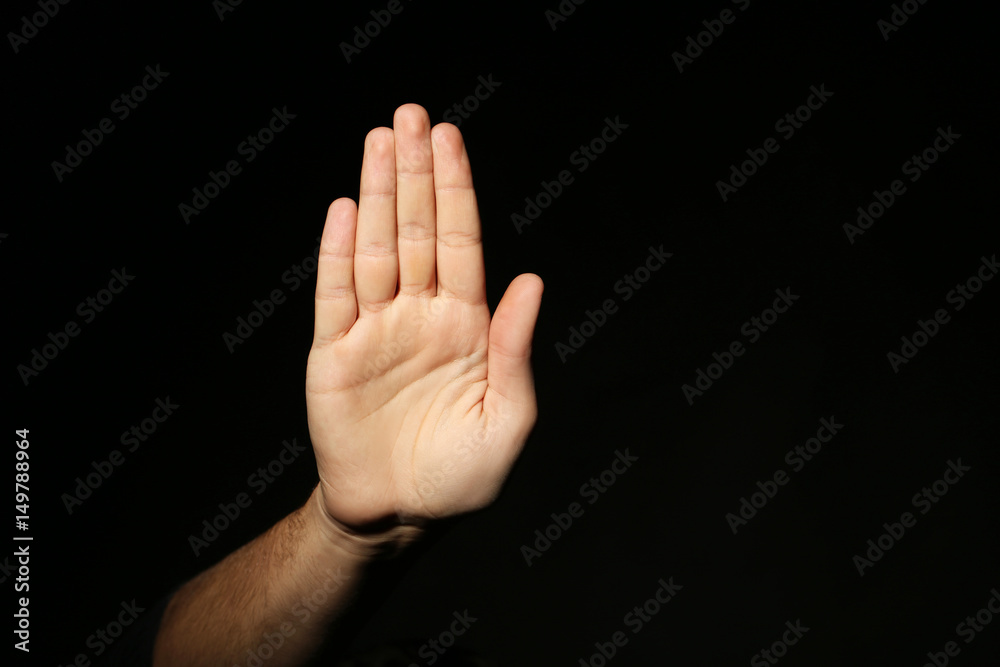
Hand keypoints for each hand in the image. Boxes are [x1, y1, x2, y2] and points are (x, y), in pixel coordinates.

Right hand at [305, 104, 542, 529]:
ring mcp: (374, 330)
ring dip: (377, 195)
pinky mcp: (332, 353)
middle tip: (410, 115)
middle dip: (415, 173)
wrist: (399, 516)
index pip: (461, 242)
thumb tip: (531, 280)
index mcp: (466, 324)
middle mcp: (420, 315)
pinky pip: (335, 294)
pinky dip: (337, 252)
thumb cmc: (462, 475)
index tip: (449, 138)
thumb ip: (516, 349)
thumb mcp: (508, 419)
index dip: (456, 190)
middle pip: (417, 231)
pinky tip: (344, 209)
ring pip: (376, 248)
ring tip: (379, 140)